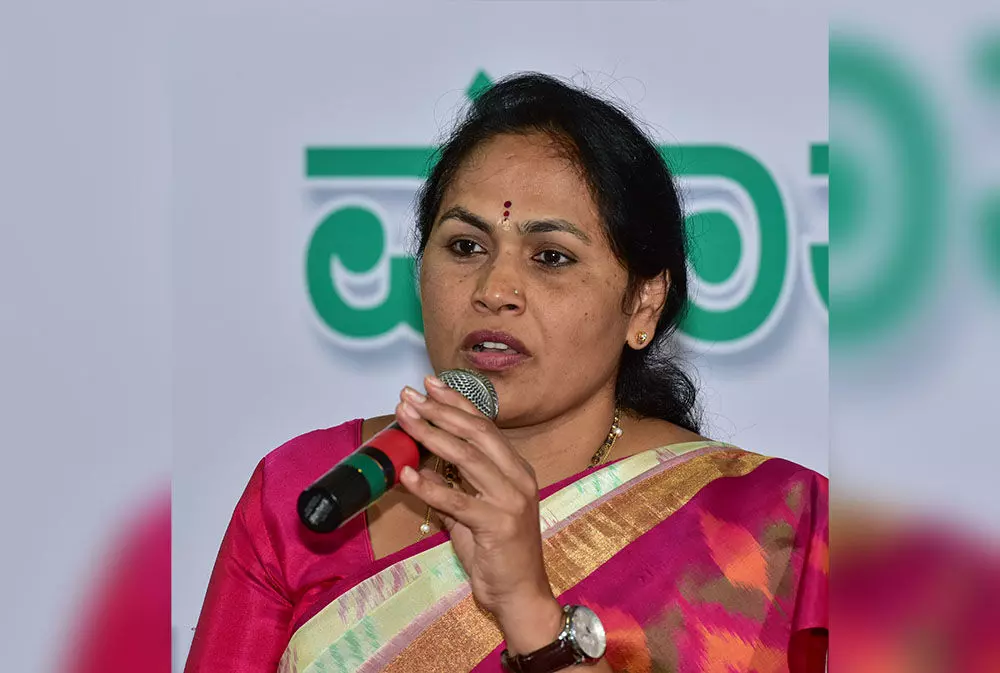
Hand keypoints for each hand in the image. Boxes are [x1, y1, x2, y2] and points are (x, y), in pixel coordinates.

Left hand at [395, 377, 563, 653]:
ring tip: (406, 420)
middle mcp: (517, 477)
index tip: (429, 384)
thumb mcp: (471, 513)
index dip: (456, 402)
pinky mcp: (498, 524)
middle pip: (476, 433)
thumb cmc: (497, 554)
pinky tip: (408, 474)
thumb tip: (422, 466)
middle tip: (409, 396)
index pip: (483, 425)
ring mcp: (511, 499)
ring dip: (432, 435)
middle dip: (440, 411)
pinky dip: (430, 486)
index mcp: (515, 469)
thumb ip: (452, 487)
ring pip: (467, 457)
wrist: (520, 594)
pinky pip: (457, 500)